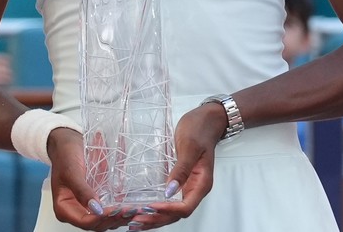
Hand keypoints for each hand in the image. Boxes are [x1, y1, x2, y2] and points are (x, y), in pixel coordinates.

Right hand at [46, 127, 127, 230]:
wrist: (69, 143)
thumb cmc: (66, 156)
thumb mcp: (72, 172)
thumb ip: (82, 191)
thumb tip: (96, 209)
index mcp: (64, 208)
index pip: (84, 221)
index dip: (100, 219)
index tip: (114, 210)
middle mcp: (76, 211)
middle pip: (97, 224)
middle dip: (113, 219)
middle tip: (128, 210)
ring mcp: (88, 207)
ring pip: (105, 221)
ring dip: (120, 218)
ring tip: (133, 210)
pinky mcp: (98, 202)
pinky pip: (110, 212)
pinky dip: (120, 211)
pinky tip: (131, 207)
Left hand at [130, 103, 224, 229]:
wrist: (206, 120)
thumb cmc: (199, 130)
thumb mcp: (189, 147)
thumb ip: (182, 170)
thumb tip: (170, 191)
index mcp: (202, 183)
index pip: (185, 207)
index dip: (168, 210)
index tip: (150, 208)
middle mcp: (195, 189)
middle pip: (177, 213)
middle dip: (157, 219)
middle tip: (136, 222)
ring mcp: (188, 186)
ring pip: (172, 210)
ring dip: (155, 217)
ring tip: (136, 223)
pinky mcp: (180, 182)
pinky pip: (169, 200)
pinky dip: (156, 208)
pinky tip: (143, 209)